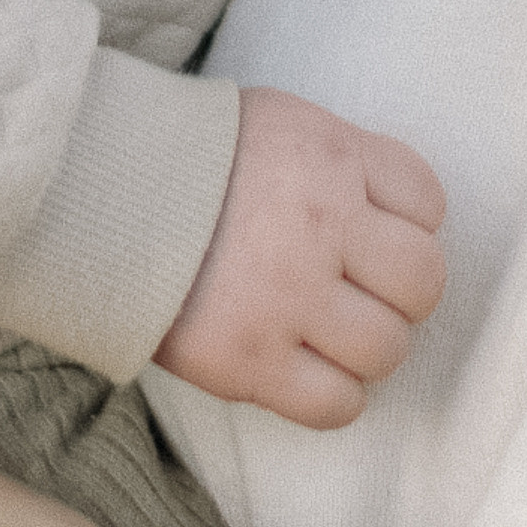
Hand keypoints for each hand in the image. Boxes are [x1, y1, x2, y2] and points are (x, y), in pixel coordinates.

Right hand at [151, 87, 446, 425]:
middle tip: (363, 288)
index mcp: (330, 155)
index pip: (428, 201)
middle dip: (402, 291)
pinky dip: (336, 395)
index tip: (376, 231)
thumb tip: (397, 214)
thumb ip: (344, 161)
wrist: (99, 191)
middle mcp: (319, 224)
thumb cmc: (198, 157)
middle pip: (422, 281)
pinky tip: (310, 369)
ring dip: (370, 345)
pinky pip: (336, 405)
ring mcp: (285, 297)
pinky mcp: (249, 361)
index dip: (409, 223)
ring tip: (331, 329)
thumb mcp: (281, 122)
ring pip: (386, 348)